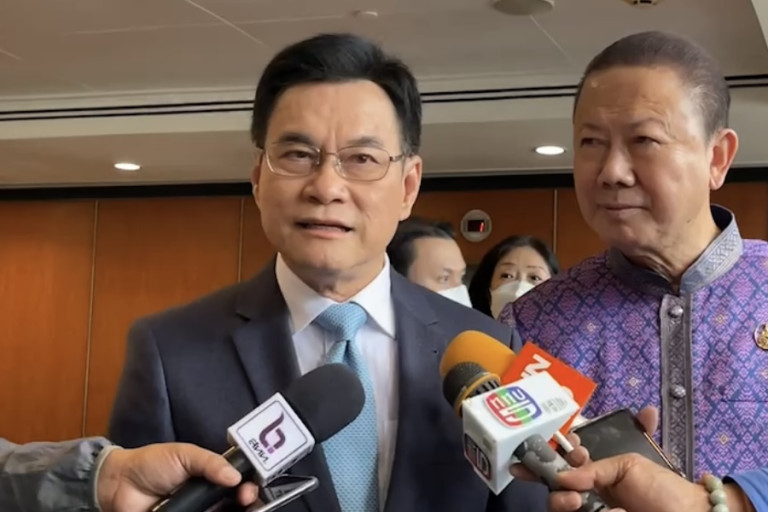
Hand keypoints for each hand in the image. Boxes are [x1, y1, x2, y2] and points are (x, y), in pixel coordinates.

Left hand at [96, 443, 260, 511]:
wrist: (119, 486)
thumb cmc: (152, 464)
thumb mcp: (184, 455)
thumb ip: (210, 463)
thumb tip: (235, 476)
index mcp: (211, 477)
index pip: (238, 484)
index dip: (248, 487)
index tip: (247, 491)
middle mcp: (207, 498)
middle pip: (236, 505)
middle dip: (248, 503)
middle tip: (245, 501)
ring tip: (239, 510)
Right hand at [551, 453, 708, 511]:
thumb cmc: (663, 489)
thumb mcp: (628, 466)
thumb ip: (594, 467)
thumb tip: (561, 476)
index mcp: (594, 477)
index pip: (562, 468)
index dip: (556, 461)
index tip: (566, 456)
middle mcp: (588, 499)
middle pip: (556, 497)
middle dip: (559, 494)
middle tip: (574, 497)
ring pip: (562, 511)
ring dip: (568, 505)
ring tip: (589, 505)